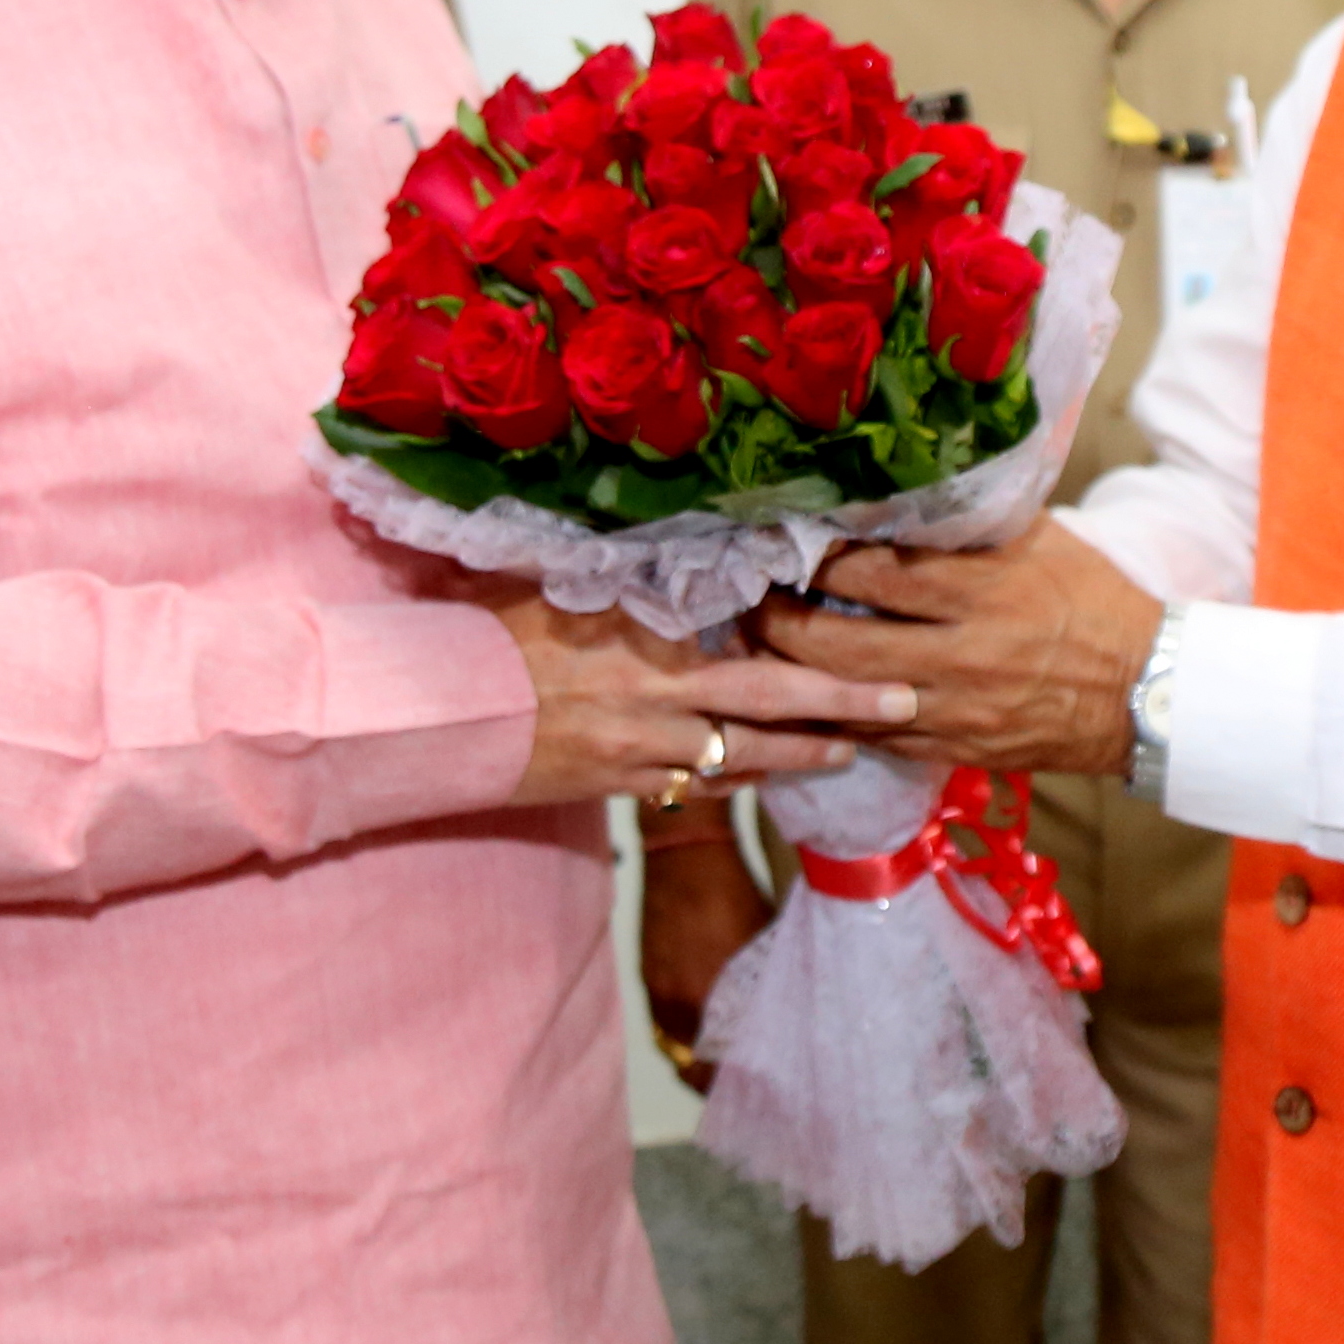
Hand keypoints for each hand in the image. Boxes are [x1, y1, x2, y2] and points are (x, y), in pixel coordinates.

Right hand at [494, 589, 916, 808]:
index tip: (855, 617)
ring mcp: (645, 749)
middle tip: (905, 701)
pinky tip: (766, 773)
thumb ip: (629, 582)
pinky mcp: (623, 786)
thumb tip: (680, 558)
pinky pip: (698, 786)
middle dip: (843, 703)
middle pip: (771, 701)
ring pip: (745, 756)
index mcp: (648, 636)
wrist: (438, 718)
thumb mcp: (564, 591)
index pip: (742, 632)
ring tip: (852, 749)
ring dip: (802, 753)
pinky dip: (738, 778)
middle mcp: (658, 696)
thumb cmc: (493, 639)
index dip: (802, 632)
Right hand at [638, 824, 769, 1093]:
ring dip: (696, 1057)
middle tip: (742, 1083)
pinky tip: (702, 1025)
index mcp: (708, 999)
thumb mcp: (760, 945)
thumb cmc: (734, 893)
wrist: (684, 853)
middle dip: (714, 1080)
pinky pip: (662, 1021)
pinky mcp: (645, 975)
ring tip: (723, 1061)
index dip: (733, 1086)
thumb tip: (777, 1027)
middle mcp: (676, 1003)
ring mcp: (655, 990)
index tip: (755, 1092)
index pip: (716, 1069)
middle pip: (691, 1067)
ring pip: (675, 1046)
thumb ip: (763, 992)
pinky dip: (682, 1030)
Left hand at [753, 519, 1163, 776]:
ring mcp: (952, 710)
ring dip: (789, 674)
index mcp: (984, 590)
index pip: (875, 570)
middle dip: (777, 619)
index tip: (783, 535)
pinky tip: (797, 697)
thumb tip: (899, 494)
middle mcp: (960, 654)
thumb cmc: (1094, 601)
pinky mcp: (952, 748)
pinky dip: (829, 716)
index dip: (817, 554)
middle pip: (838, 640)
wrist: (1146, 693)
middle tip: (746, 595)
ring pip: (845, 698)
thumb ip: (969, 524)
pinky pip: (872, 737)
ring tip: (752, 646)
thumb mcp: (1042, 542)